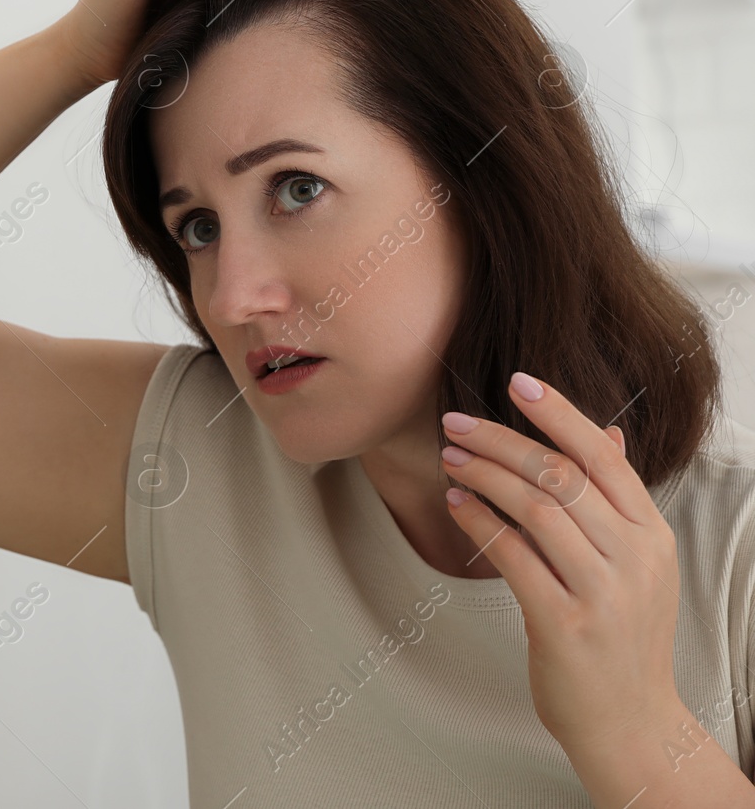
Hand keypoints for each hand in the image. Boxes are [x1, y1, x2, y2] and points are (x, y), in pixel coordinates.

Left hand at [437, 372, 683, 752]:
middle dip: (502, 440)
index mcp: (652, 535)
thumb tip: (607, 433)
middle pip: (561, 476)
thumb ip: (617, 501)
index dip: (560, 413)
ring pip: (535, 509)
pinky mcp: (564, 624)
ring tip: (450, 458)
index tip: (518, 381)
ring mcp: (602, 592)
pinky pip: (512, 556)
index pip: (604, 457)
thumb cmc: (620, 635)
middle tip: (456, 423)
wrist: (630, 722)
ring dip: (484, 475)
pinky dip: (478, 522)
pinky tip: (456, 503)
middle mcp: (634, 557)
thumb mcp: (637, 564)